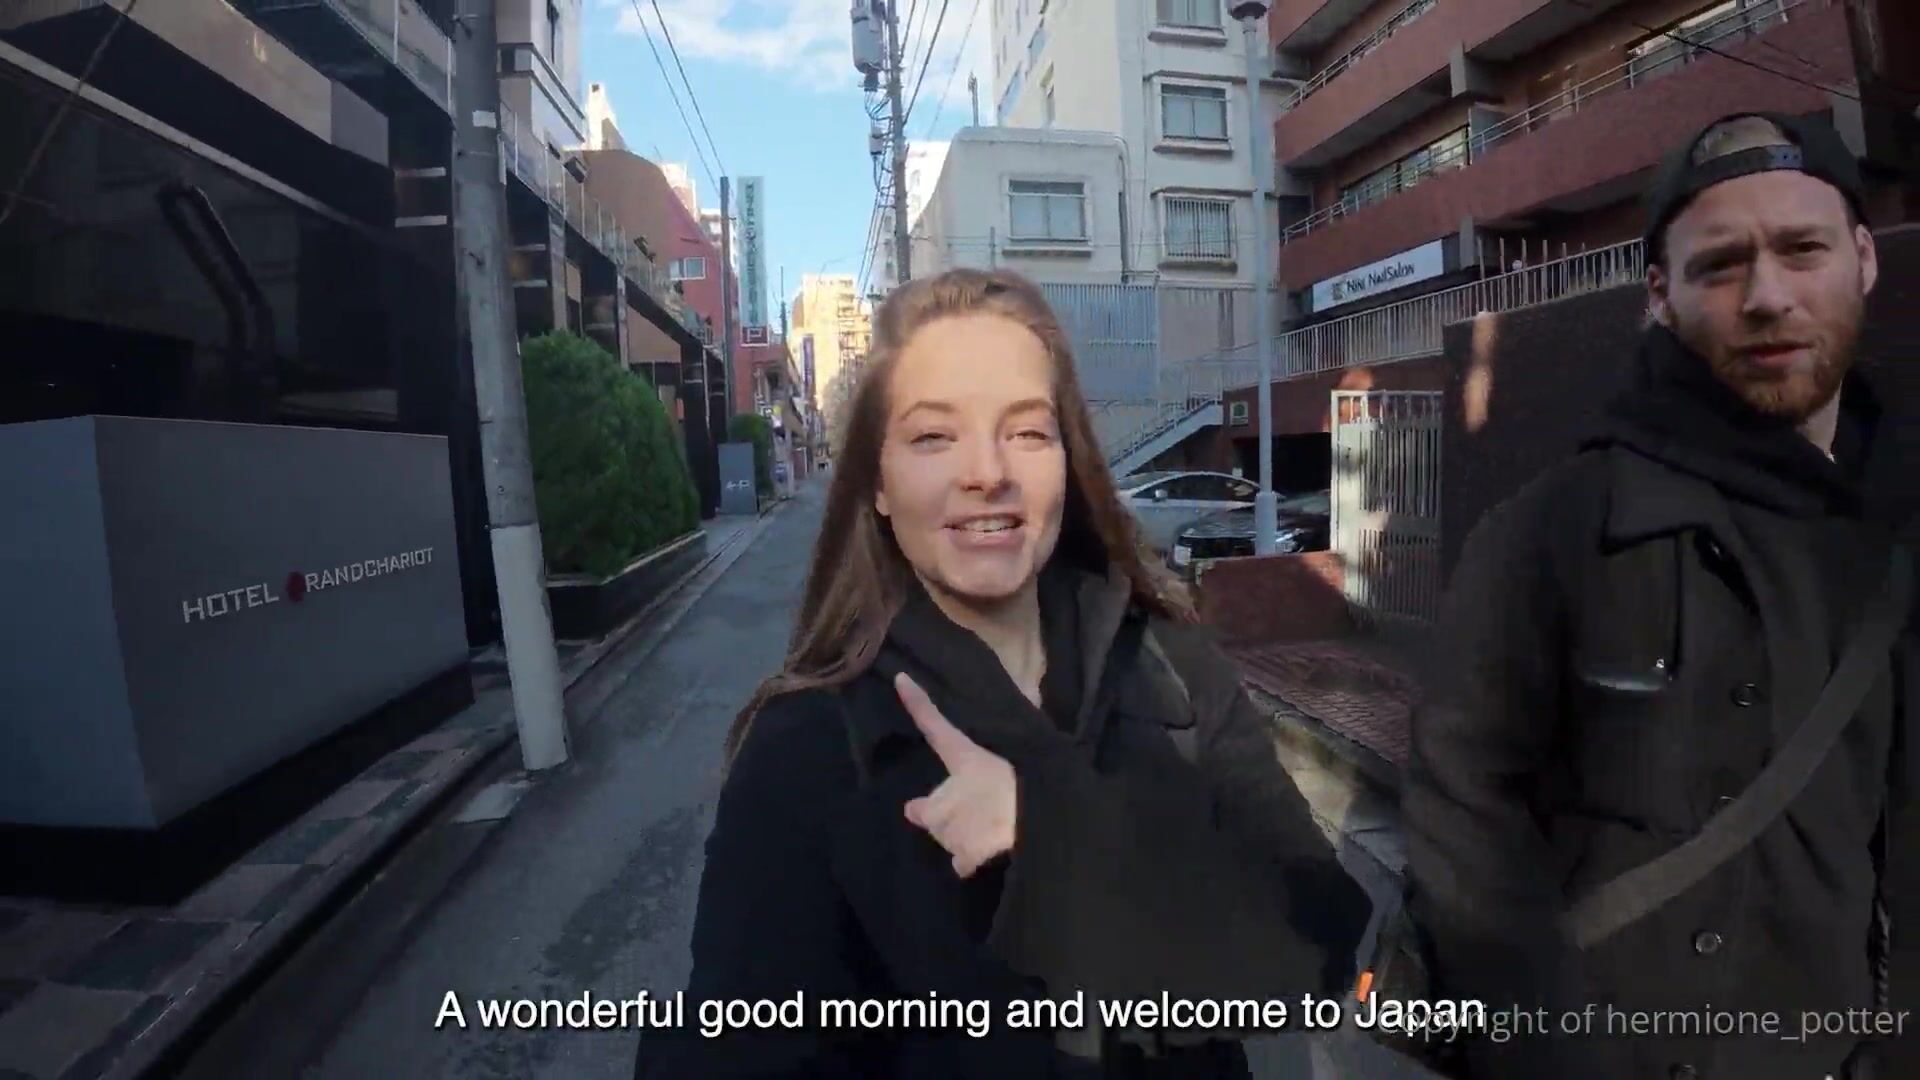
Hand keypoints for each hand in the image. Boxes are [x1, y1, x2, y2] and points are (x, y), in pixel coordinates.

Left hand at [894, 672, 1017, 877]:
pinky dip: (971, 861)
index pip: (935, 724)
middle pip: (930, 806)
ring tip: (990, 830)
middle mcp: (942, 798)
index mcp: (963, 761)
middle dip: (944, 808)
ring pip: (947, 834)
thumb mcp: (1032, 752)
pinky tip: (989, 857)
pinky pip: (962, 861)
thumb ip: (1026, 731)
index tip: (900, 680)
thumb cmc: (1027, 787)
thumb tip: (1038, 689)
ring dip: (960, 832)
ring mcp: (947, 832)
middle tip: (974, 807)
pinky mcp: (960, 860)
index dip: (917, 702)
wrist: (1030, 836)